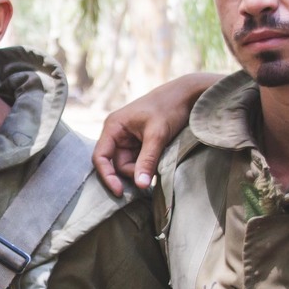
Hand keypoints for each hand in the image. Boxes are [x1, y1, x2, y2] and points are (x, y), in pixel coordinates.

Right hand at [93, 71, 222, 194]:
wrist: (187, 95)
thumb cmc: (169, 108)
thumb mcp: (157, 135)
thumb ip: (147, 160)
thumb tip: (140, 185)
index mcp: (114, 127)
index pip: (100, 157)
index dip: (107, 176)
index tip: (120, 192)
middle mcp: (117, 133)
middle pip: (117, 165)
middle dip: (133, 172)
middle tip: (153, 172)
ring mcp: (128, 139)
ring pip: (129, 165)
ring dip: (143, 169)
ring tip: (160, 161)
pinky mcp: (140, 143)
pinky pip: (139, 161)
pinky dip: (148, 165)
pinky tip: (160, 161)